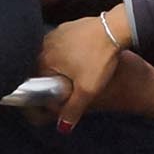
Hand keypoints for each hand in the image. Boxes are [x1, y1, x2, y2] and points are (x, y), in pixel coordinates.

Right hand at [39, 11, 131, 128]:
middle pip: (44, 67)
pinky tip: (83, 56)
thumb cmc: (99, 57)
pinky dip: (70, 51)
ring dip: (62, 63)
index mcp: (44, 59)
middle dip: (55, 77)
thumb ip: (73, 109)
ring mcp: (57, 32)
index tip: (57, 94)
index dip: (46, 90)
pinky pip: (63, 43)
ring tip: (79, 70)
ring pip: (54, 54)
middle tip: (71, 83)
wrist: (115, 29)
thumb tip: (63, 127)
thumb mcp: (87, 89)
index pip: (37, 80)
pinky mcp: (69, 26)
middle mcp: (46, 44)